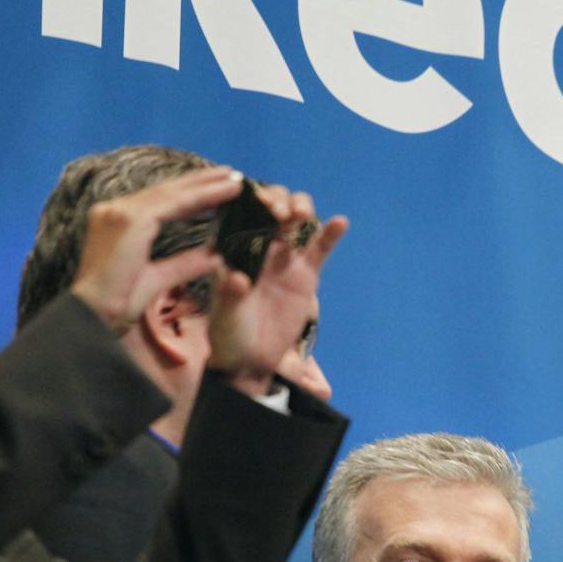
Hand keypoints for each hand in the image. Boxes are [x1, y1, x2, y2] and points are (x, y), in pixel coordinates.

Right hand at [70, 167, 243, 332]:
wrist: (91, 317)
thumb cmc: (115, 307)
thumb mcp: (157, 279)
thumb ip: (184, 264)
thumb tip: (214, 256)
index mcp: (115, 222)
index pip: (158, 203)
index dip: (188, 194)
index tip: (216, 189)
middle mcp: (114, 210)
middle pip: (166, 191)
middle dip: (200, 182)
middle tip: (231, 174)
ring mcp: (120, 211)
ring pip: (172, 193)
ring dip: (206, 184)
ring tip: (235, 179)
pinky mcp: (130, 219)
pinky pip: (174, 203)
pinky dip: (203, 195)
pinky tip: (225, 192)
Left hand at [207, 186, 346, 395]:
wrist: (250, 361)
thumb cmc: (228, 333)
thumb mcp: (223, 314)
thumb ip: (229, 294)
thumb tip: (237, 278)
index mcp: (233, 248)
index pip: (242, 213)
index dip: (251, 200)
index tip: (258, 202)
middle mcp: (260, 245)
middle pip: (273, 208)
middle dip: (277, 200)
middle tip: (278, 213)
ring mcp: (285, 257)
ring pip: (297, 220)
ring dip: (300, 207)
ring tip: (300, 214)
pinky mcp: (306, 274)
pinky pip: (320, 249)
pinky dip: (330, 234)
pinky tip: (340, 222)